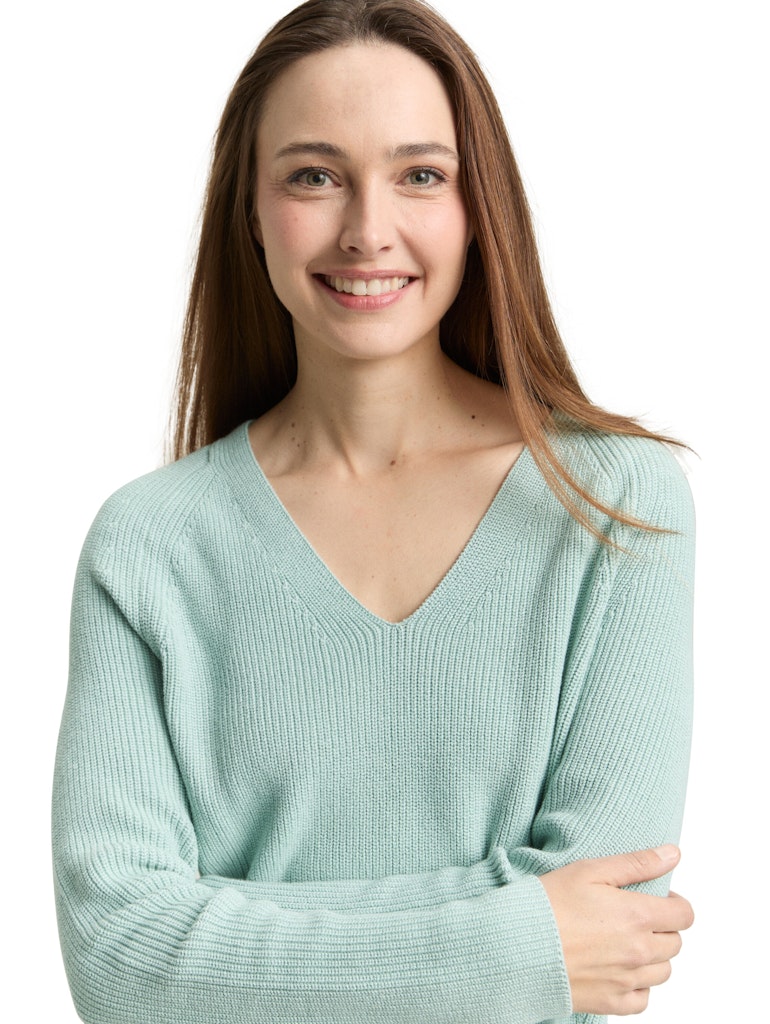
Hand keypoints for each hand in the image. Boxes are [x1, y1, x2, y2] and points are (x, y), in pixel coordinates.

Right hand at [539, 845, 693, 1015]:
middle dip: (662, 928)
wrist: (517, 944)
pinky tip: (618, 969)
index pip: (684, 915)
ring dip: (652, 957)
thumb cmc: (549, 902)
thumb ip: (638, 863)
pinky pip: (643, 999)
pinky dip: (638, 986)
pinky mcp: (611, 1003)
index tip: (658, 899)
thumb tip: (673, 854)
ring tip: (624, 942)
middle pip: (675, 944)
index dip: (675, 904)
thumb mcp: (591, 870)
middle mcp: (639, 952)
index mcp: (637, 916)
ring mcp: (626, 981)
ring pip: (663, 972)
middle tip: (635, 918)